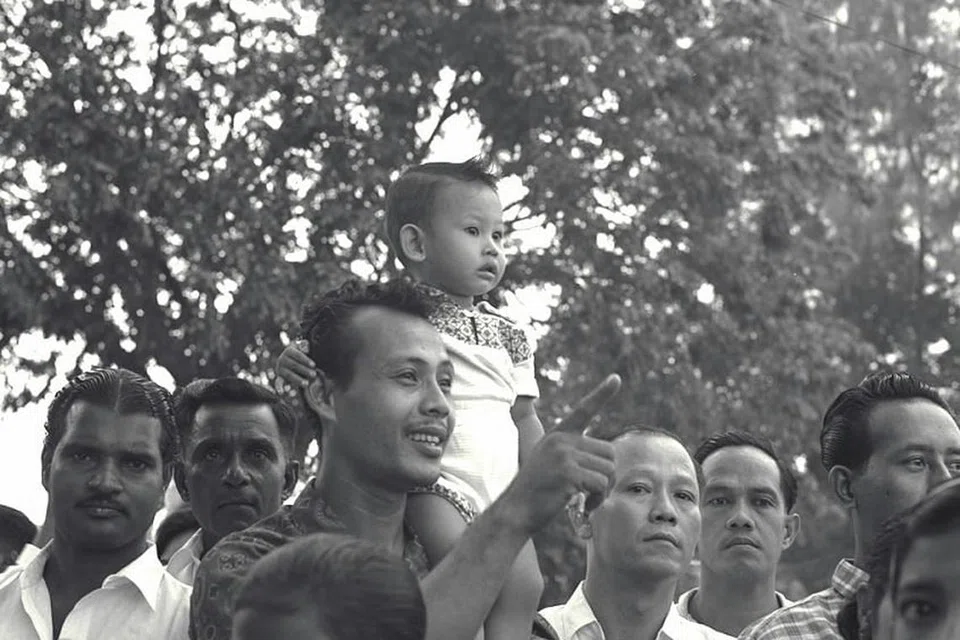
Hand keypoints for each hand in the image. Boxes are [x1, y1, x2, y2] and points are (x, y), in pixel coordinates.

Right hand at [275, 342, 316, 391]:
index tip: (314, 365)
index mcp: (289, 351)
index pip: (298, 356)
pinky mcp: (280, 376)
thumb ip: (304, 345)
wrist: (292, 357)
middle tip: (314, 374)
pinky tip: (281, 393)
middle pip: (294, 365)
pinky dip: (279, 387)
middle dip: (304, 370)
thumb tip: (305, 344)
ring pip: (289, 375)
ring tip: (307, 384)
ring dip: (298, 380)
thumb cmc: (302, 352)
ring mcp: (280, 368)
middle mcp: (282, 359)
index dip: (306, 360)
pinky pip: (278, 382)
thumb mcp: (303, 347)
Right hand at [502, 374, 620, 533]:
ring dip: (604, 490)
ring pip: (608, 470)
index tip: (616, 379)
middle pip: (609, 452)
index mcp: (558, 434)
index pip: (584, 410)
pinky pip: (601, 484)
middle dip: (608, 476)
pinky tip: (585, 506)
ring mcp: (564, 455)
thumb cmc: (536, 491)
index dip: (602, 394)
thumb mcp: (550, 461)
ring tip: (588, 500)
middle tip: (594, 493)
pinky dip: (598, 500)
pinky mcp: (568, 473)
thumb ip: (572, 452)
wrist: (515, 511)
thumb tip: (606, 459)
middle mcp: (562, 440)